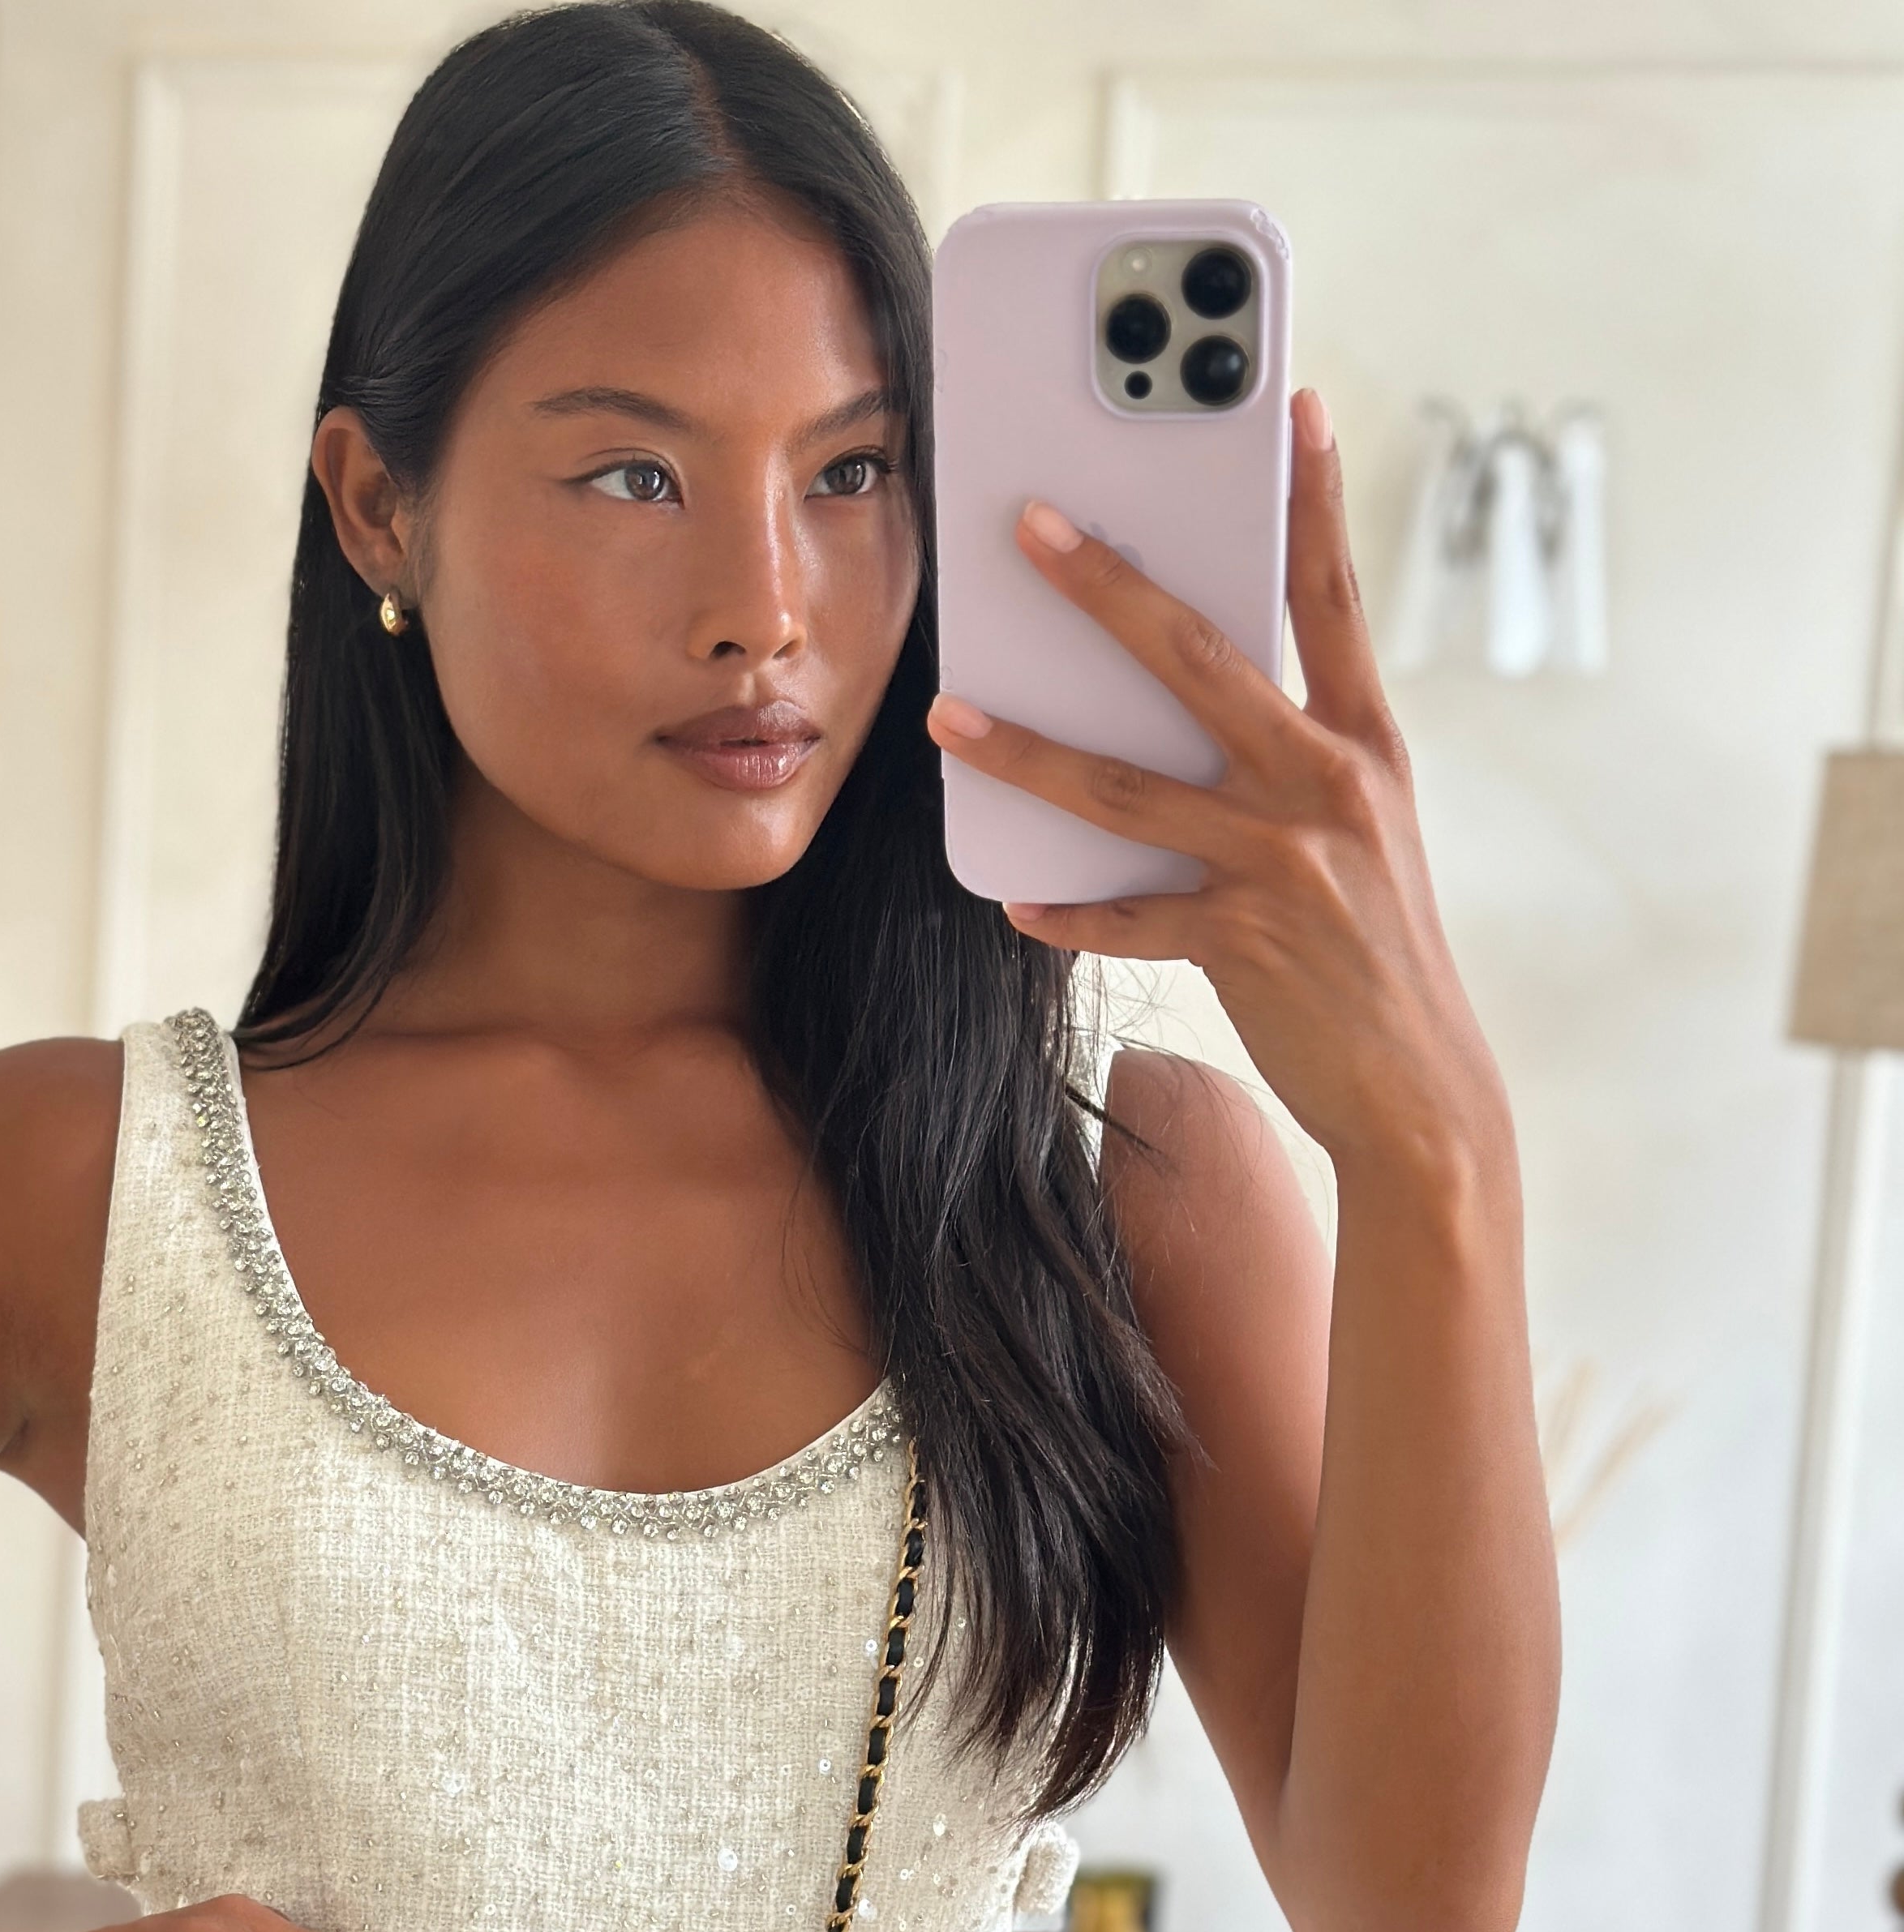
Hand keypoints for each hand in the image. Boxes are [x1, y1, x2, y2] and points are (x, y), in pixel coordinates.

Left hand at [926, 387, 1506, 1181]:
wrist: (1423, 1089)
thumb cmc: (1375, 952)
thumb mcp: (1362, 833)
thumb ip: (1290, 759)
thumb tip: (1186, 706)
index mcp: (1363, 744)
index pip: (1330, 596)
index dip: (1311, 496)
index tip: (1289, 402)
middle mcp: (1327, 785)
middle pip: (1199, 658)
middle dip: (1106, 584)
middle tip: (1027, 524)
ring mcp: (1284, 862)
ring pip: (1128, 788)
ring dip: (1026, 750)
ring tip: (948, 717)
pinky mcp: (1242, 943)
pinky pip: (1127, 915)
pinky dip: (1066, 910)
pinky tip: (1014, 898)